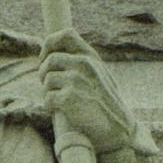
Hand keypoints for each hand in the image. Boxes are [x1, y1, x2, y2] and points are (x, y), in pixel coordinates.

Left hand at [39, 29, 134, 153]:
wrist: (118, 128)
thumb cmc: (106, 104)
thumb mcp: (99, 75)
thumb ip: (83, 64)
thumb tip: (54, 56)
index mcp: (91, 57)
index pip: (65, 34)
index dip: (49, 44)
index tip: (45, 58)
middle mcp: (84, 64)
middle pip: (49, 60)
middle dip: (44, 74)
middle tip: (49, 87)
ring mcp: (76, 80)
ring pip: (47, 79)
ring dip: (47, 92)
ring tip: (57, 101)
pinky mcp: (69, 98)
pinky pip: (47, 98)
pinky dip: (49, 106)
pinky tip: (58, 111)